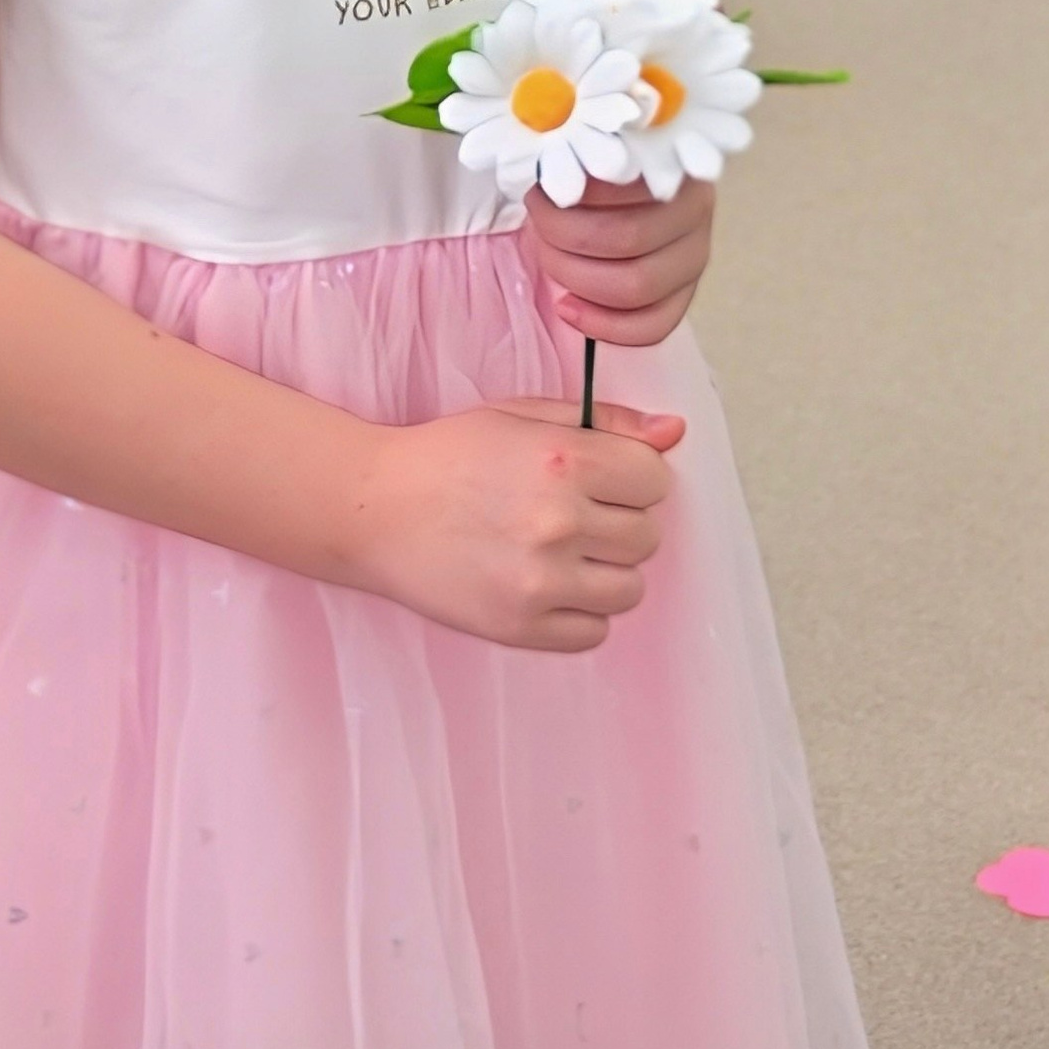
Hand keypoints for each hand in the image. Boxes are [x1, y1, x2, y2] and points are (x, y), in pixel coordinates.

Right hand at [357, 395, 682, 652]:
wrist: (375, 511)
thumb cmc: (450, 455)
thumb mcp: (523, 416)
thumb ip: (606, 423)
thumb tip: (674, 432)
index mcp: (563, 461)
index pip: (655, 479)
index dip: (634, 477)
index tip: (603, 478)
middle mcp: (558, 523)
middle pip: (647, 536)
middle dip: (620, 522)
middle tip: (574, 513)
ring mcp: (540, 582)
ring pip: (630, 589)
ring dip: (606, 571)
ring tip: (561, 551)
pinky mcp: (521, 628)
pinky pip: (595, 632)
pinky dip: (580, 612)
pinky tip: (546, 584)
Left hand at [525, 170, 715, 348]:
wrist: (644, 188)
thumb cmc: (612, 169)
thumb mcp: (601, 150)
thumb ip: (584, 158)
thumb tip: (551, 179)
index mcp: (675, 166)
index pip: (620, 189)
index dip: (571, 196)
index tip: (541, 194)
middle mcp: (696, 215)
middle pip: (626, 239)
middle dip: (564, 237)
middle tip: (539, 223)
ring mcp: (694, 260)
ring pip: (635, 288)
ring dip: (576, 278)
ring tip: (549, 257)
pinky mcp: (685, 296)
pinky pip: (649, 327)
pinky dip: (600, 325)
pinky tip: (566, 305)